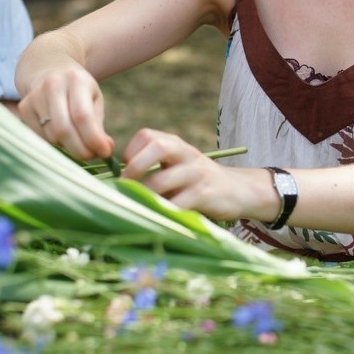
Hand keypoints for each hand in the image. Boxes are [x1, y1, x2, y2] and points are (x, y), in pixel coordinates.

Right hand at [17, 64, 113, 160]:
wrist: (49, 70)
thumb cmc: (78, 90)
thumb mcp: (94, 99)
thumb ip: (98, 125)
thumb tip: (105, 150)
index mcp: (76, 79)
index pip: (82, 116)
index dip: (93, 139)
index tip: (105, 152)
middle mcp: (52, 85)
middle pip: (63, 129)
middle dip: (80, 149)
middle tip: (92, 155)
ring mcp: (35, 96)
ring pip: (52, 136)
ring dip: (68, 147)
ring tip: (77, 140)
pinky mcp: (24, 107)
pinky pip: (41, 137)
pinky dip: (54, 143)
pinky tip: (61, 134)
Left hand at [121, 128, 271, 221]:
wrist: (237, 190)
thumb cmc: (196, 182)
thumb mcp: (177, 166)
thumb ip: (153, 168)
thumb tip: (115, 185)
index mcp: (175, 144)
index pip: (146, 135)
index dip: (130, 152)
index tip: (125, 170)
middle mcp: (186, 153)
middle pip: (157, 147)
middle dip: (135, 167)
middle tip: (125, 187)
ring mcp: (196, 173)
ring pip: (161, 180)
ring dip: (144, 196)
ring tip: (137, 207)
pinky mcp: (204, 195)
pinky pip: (176, 204)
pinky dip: (162, 212)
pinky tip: (157, 218)